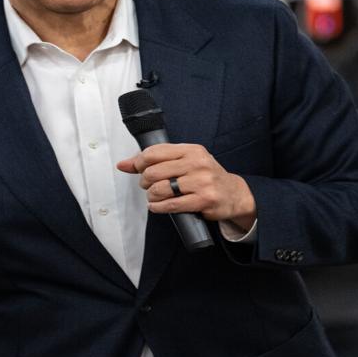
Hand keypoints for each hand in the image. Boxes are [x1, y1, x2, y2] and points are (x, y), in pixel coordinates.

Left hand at [119, 144, 255, 228]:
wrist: (234, 194)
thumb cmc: (205, 177)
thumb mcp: (185, 162)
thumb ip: (156, 161)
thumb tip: (123, 164)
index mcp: (191, 150)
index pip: (155, 152)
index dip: (139, 163)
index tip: (138, 170)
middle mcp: (197, 163)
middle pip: (154, 172)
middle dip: (145, 182)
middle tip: (148, 186)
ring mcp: (201, 182)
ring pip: (161, 189)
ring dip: (151, 196)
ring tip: (154, 197)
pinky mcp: (203, 200)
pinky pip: (171, 204)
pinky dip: (158, 207)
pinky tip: (157, 206)